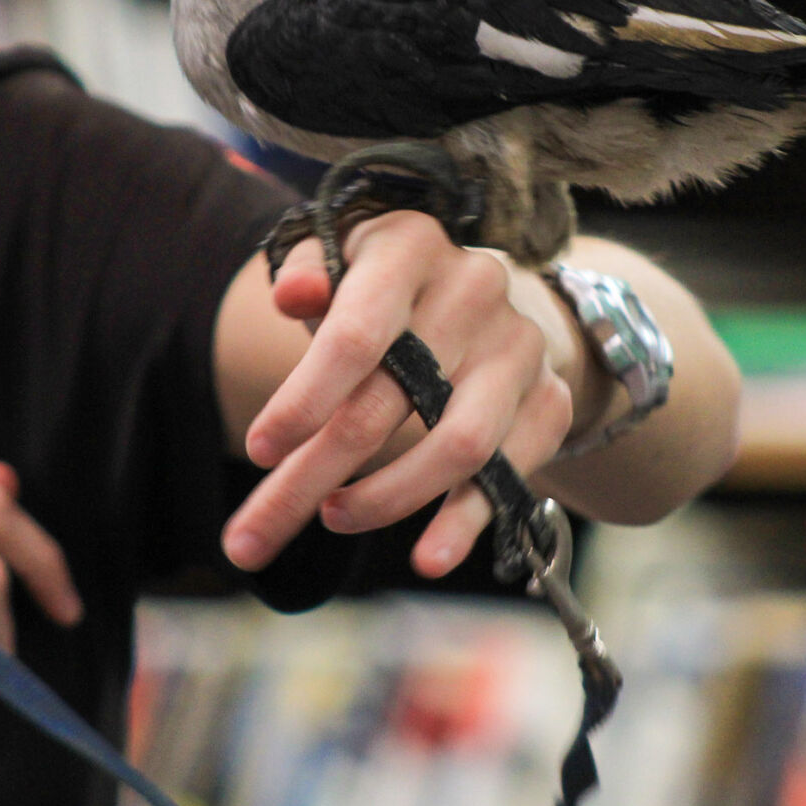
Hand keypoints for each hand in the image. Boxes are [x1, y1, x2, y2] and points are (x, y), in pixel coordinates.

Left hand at [222, 211, 573, 577]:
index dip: (304, 400)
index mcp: (412, 247)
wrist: (488, 302)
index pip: (356, 335)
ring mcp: (519, 348)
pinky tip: (427, 558)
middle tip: (256, 533)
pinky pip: (508, 474)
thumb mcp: (341, 264)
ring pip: (458, 446)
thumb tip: (292, 295)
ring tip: (335, 518)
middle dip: (313, 474)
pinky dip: (466, 522)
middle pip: (390, 403)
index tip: (259, 452)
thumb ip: (307, 274)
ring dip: (387, 498)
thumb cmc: (385, 292)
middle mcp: (476, 289)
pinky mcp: (549, 400)